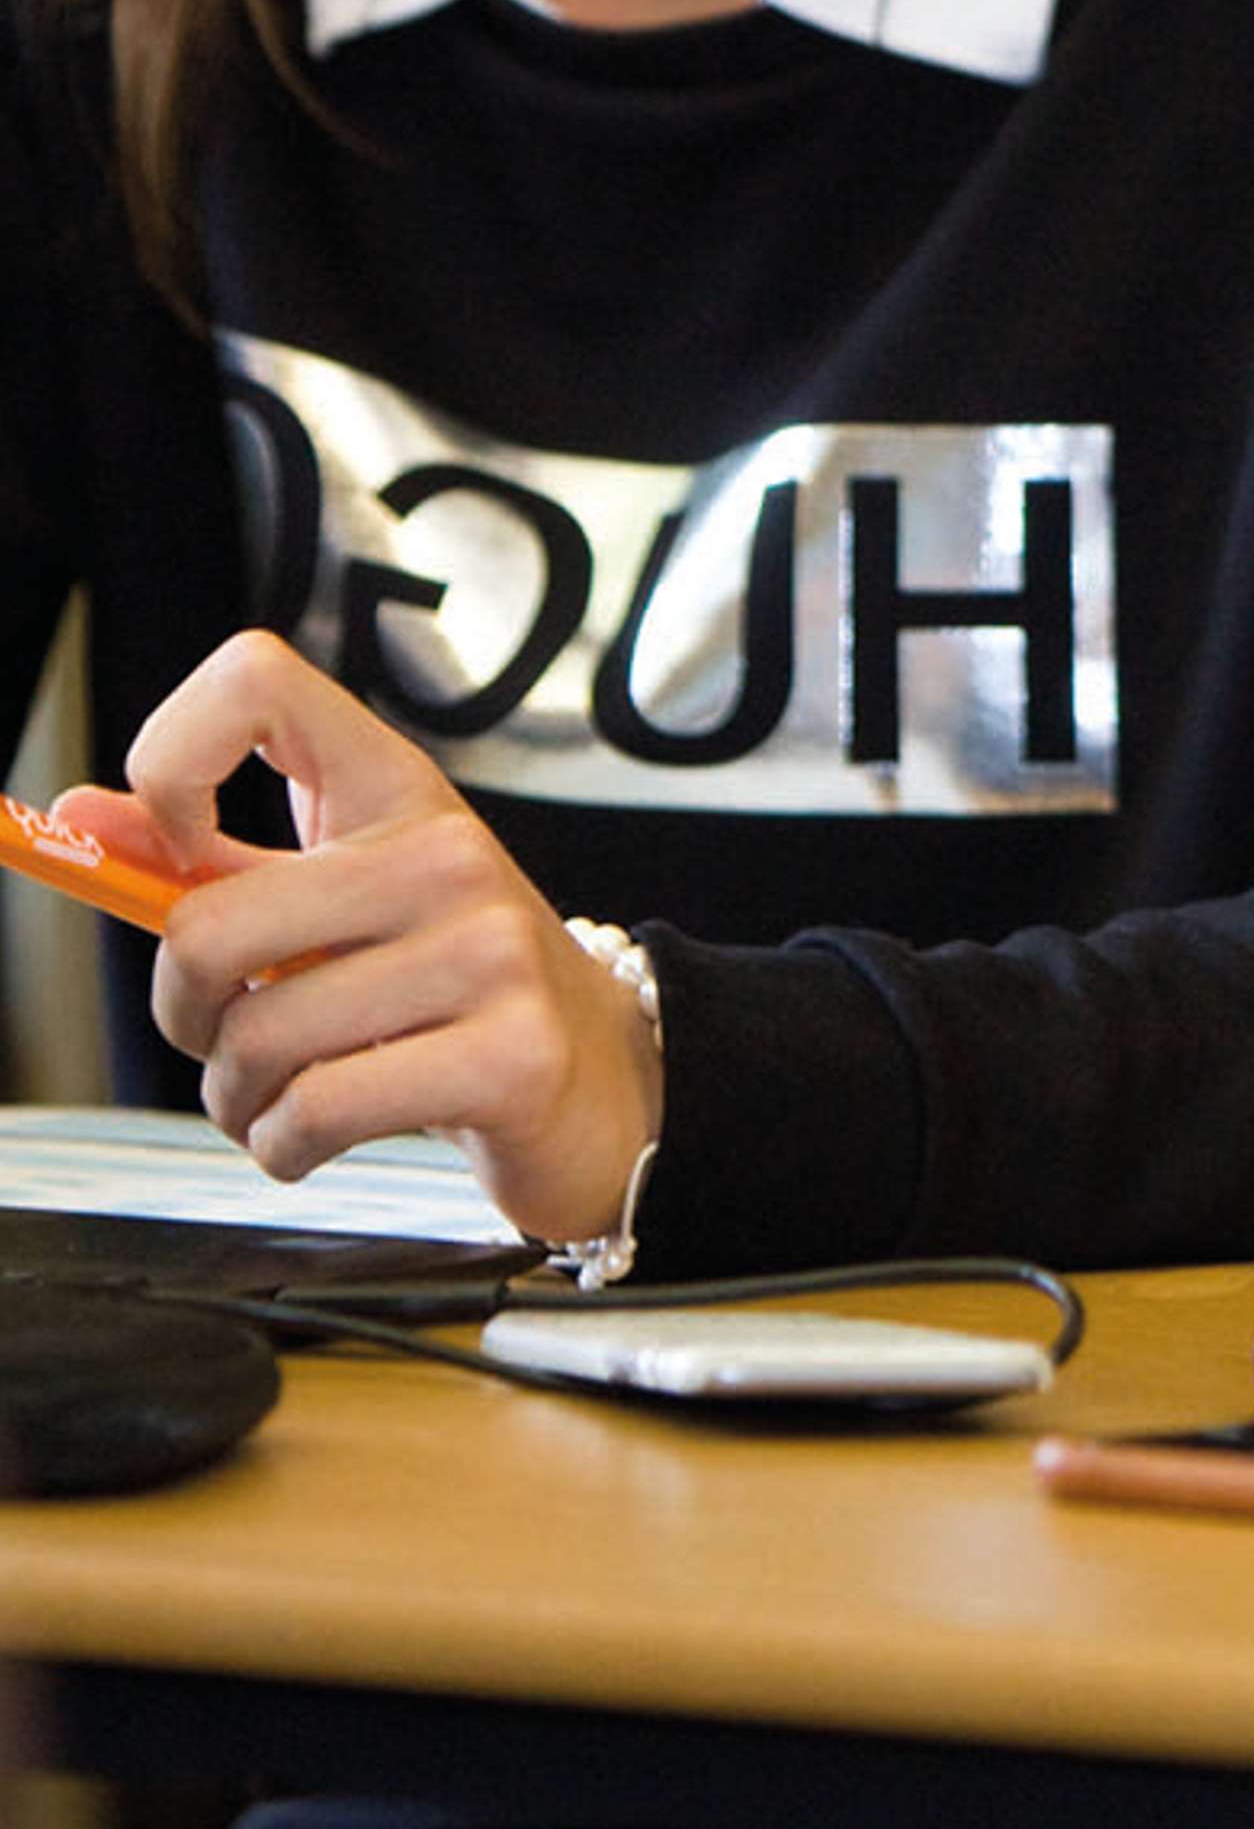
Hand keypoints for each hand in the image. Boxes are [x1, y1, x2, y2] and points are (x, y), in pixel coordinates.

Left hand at [55, 630, 660, 1251]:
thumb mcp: (336, 902)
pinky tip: (322, 1135)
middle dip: (187, 1018)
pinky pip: (316, 1112)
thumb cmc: (447, 983)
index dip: (173, 756)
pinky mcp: (511, 1056)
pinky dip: (285, 1146)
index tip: (183, 850)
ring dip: (238, 1101)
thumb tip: (77, 819)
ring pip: (258, 1041)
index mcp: (396, 789)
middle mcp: (448, 852)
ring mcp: (490, 951)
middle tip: (231, 1039)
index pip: (257, 682)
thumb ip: (209, 863)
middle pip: (208, 928)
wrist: (602, 1074)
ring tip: (286, 1098)